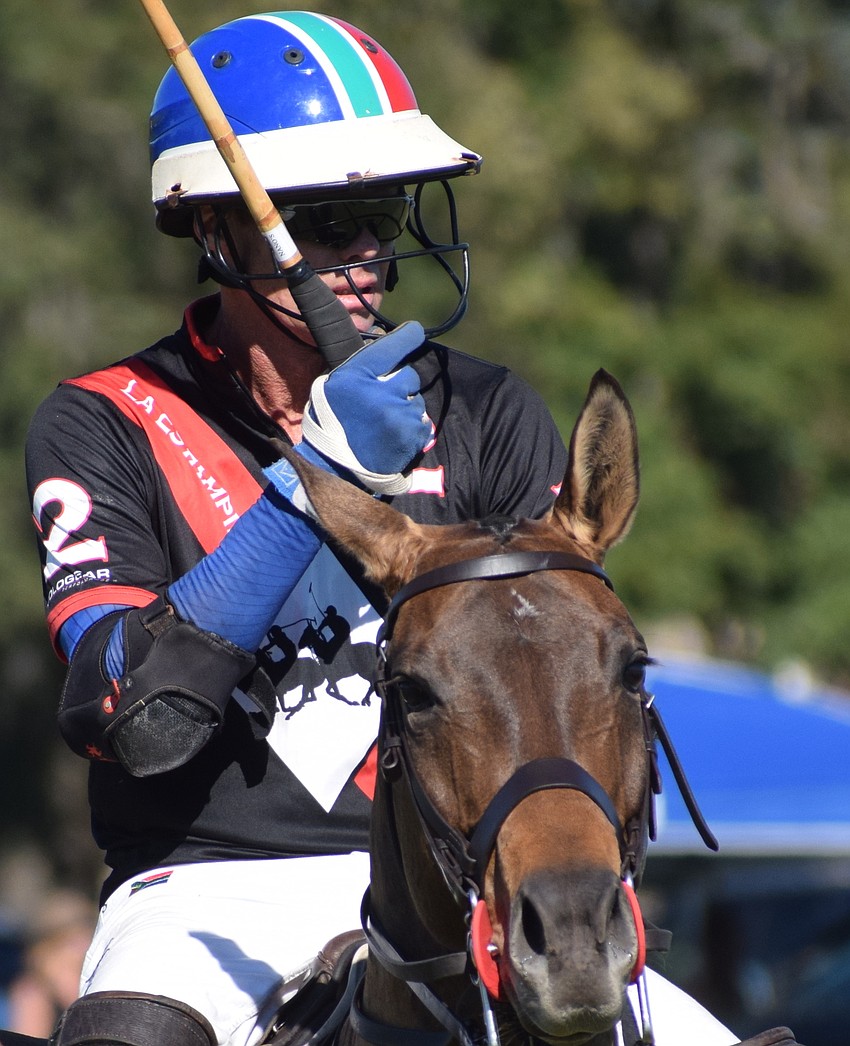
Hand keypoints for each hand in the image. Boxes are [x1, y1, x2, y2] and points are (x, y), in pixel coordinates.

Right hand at [301, 321, 430, 493]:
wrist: (333, 467)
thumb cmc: (331, 423)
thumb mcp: (335, 386)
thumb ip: (360, 367)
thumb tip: (385, 343)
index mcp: (357, 375)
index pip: (391, 347)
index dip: (407, 336)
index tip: (416, 331)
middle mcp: (381, 391)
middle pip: (409, 376)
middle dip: (401, 386)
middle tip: (381, 404)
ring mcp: (399, 415)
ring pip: (417, 401)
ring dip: (406, 409)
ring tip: (385, 426)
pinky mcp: (411, 436)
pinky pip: (423, 423)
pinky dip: (412, 429)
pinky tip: (393, 438)